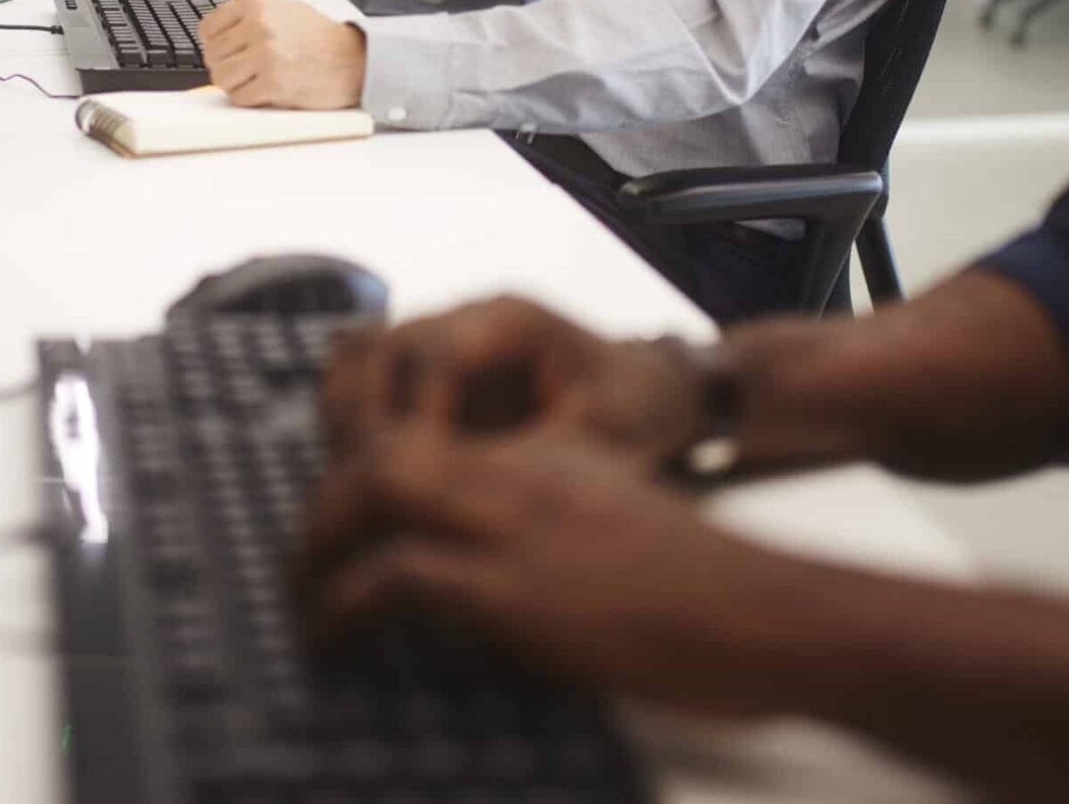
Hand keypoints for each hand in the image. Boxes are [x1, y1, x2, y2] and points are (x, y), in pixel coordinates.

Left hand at [197, 0, 365, 108]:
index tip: (228, 51)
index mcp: (256, 4)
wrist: (353, 59)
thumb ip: (248, 17)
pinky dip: (249, 98)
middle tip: (246, 70)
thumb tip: (214, 34)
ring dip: (235, 84)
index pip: (207, 28)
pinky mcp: (273, 82)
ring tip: (255, 80)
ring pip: (220, 77)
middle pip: (212, 55)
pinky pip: (239, 97)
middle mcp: (258, 25)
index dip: (215, 44)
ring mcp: (265, 54)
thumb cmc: (319, 38)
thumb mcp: (282, 9)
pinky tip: (267, 91)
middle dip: (226, 66)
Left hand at [298, 400, 802, 720]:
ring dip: (317, 545)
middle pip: (380, 447)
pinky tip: (330, 639)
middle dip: (324, 501)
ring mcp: (513, 524)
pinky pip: (395, 576)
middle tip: (302, 559)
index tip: (334, 514)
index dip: (360, 461)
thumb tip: (479, 585)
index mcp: (542, 455)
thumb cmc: (706, 591)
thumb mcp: (613, 525)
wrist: (766, 612)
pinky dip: (344, 606)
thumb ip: (547, 524)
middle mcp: (517, 472)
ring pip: (372, 489)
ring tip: (302, 602)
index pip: (423, 427)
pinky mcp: (514, 587)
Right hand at [320, 297, 704, 467]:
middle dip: (372, 422)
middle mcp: (464, 317)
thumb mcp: (610, 437)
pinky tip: (365, 471)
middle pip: (380, 348)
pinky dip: (346, 414)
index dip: (421, 417)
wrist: (645, 392)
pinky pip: (354, 371)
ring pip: (356, 352)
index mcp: (512, 322)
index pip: (438, 355)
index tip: (427, 475)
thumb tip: (487, 499)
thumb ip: (549, 460)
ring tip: (366, 483)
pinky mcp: (419, 366)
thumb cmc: (634, 411)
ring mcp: (436, 334)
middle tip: (382, 489)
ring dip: (348, 416)